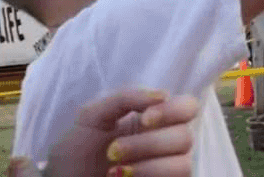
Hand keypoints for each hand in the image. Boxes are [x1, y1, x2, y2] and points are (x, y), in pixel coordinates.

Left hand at [8, 89, 199, 176]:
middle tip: (113, 151)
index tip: (145, 118)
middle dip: (148, 144)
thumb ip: (126, 98)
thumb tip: (163, 95)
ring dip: (149, 166)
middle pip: (185, 136)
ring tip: (114, 171)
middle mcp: (166, 143)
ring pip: (183, 163)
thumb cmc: (75, 152)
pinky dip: (150, 176)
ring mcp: (166, 168)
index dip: (173, 110)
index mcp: (154, 120)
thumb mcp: (92, 116)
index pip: (187, 107)